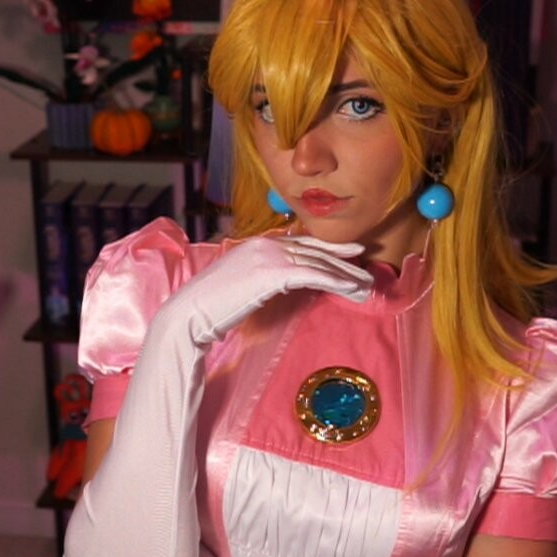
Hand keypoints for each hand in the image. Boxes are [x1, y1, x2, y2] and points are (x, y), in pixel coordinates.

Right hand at [154, 235, 372, 345]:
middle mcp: (265, 244)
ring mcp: (269, 255)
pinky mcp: (274, 273)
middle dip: (343, 260)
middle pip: (313, 250)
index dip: (327, 249)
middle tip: (366, 267)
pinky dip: (336, 282)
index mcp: (257, 244)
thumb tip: (278, 284)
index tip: (349, 253)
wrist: (190, 313)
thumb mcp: (239, 285)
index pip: (299, 243)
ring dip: (346, 275)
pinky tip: (351, 290)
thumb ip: (260, 278)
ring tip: (366, 286)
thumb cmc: (210, 307)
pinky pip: (314, 275)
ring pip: (318, 263)